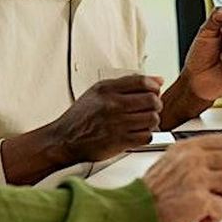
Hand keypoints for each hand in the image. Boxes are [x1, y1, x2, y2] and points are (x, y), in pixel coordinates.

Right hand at [47, 75, 163, 162]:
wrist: (64, 139)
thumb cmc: (81, 117)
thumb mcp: (97, 92)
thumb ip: (126, 84)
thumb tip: (156, 80)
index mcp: (107, 90)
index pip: (142, 81)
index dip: (154, 86)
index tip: (154, 90)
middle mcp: (112, 105)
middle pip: (152, 100)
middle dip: (155, 104)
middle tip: (150, 108)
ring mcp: (117, 124)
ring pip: (152, 119)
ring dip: (152, 121)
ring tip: (143, 122)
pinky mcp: (120, 142)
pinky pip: (146, 136)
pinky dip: (146, 136)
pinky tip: (138, 133)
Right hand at [142, 134, 221, 221]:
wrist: (135, 210)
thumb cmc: (150, 193)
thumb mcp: (170, 163)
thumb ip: (195, 160)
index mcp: (186, 148)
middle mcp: (193, 159)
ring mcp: (197, 177)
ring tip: (208, 206)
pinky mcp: (200, 199)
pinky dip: (215, 218)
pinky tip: (200, 219)